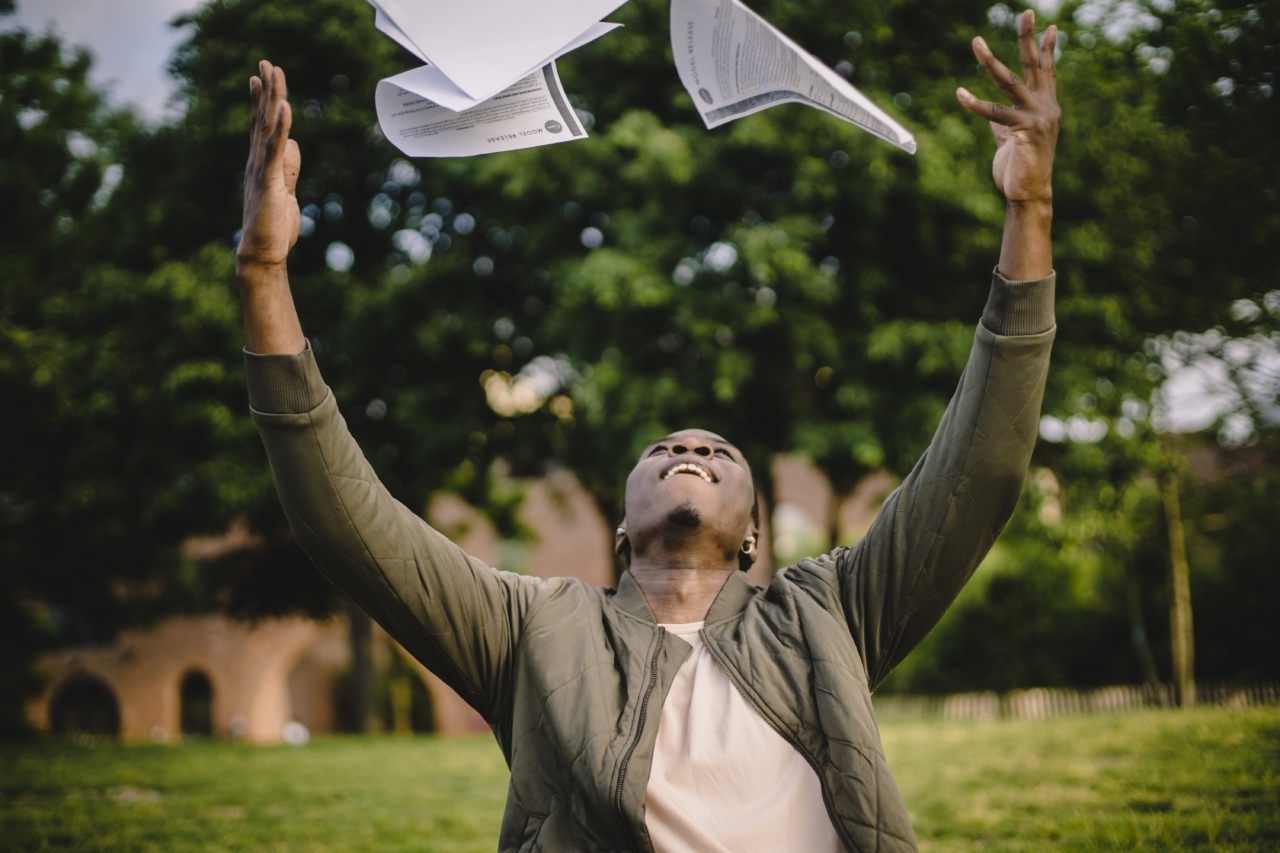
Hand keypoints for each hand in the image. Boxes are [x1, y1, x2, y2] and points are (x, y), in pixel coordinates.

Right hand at [237, 61, 300, 270]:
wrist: (262, 253)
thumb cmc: (273, 227)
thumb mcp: (286, 191)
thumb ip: (288, 169)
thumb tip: (293, 147)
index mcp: (261, 164)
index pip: (260, 126)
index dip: (260, 101)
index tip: (259, 77)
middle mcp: (257, 161)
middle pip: (262, 118)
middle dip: (265, 89)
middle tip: (266, 62)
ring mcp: (261, 169)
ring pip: (266, 127)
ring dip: (271, 98)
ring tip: (272, 72)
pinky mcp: (270, 181)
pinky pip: (276, 149)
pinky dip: (280, 127)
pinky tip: (284, 107)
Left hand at [957, 10, 1059, 205]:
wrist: (1029, 195)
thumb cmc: (1020, 169)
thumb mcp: (1011, 140)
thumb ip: (1004, 123)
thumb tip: (993, 115)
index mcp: (1046, 108)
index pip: (1047, 71)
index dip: (1047, 49)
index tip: (1049, 26)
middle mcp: (1047, 108)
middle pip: (1034, 66)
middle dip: (1028, 37)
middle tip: (1027, 11)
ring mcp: (1039, 118)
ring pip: (1010, 82)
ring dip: (990, 61)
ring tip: (976, 42)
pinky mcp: (1025, 131)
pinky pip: (995, 114)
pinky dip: (975, 104)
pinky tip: (960, 93)